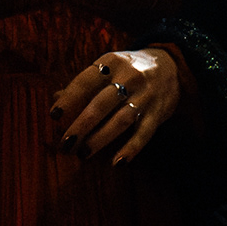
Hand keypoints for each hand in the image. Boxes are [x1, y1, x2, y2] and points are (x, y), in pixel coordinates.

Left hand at [51, 45, 183, 165]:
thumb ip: (84, 83)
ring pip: (120, 120)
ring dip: (100, 139)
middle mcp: (129, 77)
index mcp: (112, 62)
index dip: (69, 98)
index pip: (86, 81)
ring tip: (83, 154)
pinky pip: (143, 133)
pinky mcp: (158, 114)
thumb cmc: (128, 70)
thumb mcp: (108, 67)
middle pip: (101, 104)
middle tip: (65, 144)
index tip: (54, 115)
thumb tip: (55, 98)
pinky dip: (130, 149)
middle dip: (81, 126)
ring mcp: (145, 96)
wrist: (172, 66)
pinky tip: (117, 163)